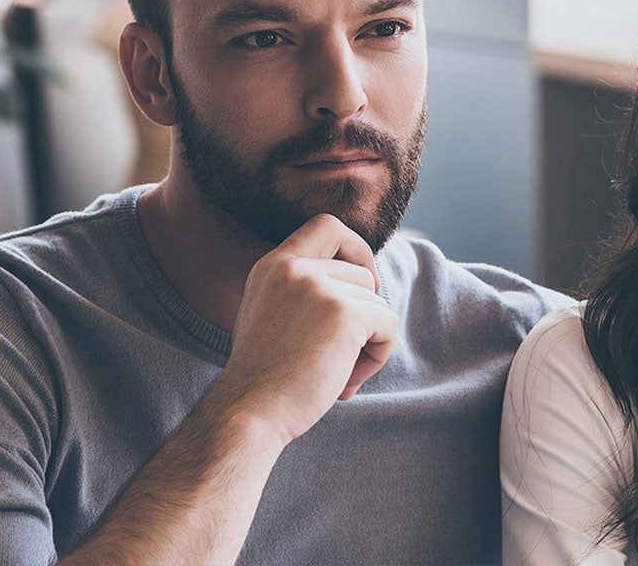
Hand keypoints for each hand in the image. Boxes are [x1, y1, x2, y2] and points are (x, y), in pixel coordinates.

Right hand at [212, 214, 398, 443]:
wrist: (250, 412)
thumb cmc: (264, 378)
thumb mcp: (271, 316)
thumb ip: (303, 292)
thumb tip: (365, 285)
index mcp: (273, 266)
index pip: (327, 225)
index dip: (355, 249)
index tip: (362, 283)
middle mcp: (294, 268)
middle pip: (362, 274)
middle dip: (362, 315)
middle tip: (340, 357)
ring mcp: (319, 287)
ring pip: (376, 303)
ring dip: (367, 343)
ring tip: (336, 374)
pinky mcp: (344, 313)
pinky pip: (387, 324)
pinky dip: (378, 355)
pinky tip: (346, 382)